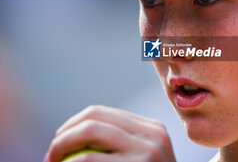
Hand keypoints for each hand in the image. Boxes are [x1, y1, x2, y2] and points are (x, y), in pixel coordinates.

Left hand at [46, 105, 176, 161]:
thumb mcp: (138, 161)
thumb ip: (116, 146)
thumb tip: (73, 134)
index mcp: (151, 128)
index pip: (100, 113)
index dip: (72, 126)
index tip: (58, 145)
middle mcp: (153, 133)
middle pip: (93, 117)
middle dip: (64, 134)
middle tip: (51, 155)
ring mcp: (149, 150)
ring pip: (90, 131)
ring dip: (61, 146)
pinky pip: (89, 160)